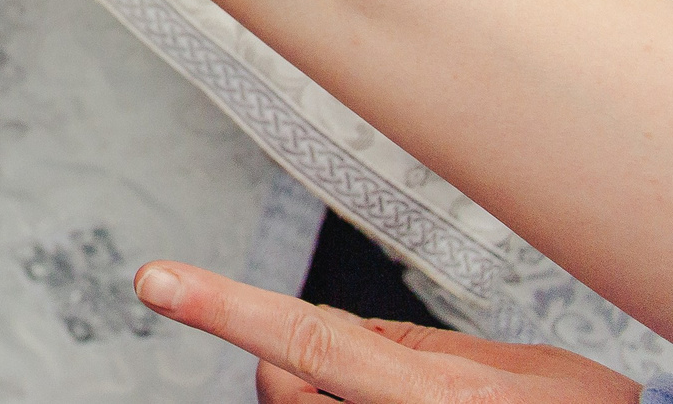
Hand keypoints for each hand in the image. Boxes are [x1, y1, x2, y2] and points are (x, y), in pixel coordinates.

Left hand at [134, 262, 641, 403]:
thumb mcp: (514, 370)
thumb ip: (411, 344)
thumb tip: (339, 329)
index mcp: (428, 397)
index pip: (304, 337)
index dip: (223, 304)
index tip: (159, 281)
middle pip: (279, 383)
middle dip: (294, 359)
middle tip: (367, 362)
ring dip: (319, 392)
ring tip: (397, 395)